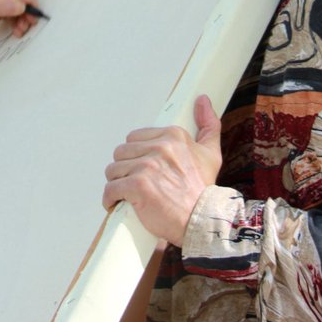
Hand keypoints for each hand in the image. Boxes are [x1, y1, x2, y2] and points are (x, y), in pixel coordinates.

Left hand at [0, 0, 41, 41]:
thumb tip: (20, 5)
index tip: (23, 6)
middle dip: (27, 5)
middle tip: (30, 20)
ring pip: (22, 1)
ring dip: (25, 15)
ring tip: (21, 29)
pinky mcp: (2, 4)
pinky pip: (17, 10)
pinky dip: (19, 20)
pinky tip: (17, 30)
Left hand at [101, 96, 222, 245]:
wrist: (202, 221)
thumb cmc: (203, 191)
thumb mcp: (211, 153)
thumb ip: (208, 125)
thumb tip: (202, 100)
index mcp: (173, 136)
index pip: (135, 138)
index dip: (137, 156)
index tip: (143, 169)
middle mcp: (160, 147)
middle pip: (122, 152)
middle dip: (125, 168)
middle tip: (134, 183)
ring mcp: (148, 166)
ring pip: (114, 169)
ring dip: (117, 183)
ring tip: (127, 194)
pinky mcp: (137, 185)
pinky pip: (111, 188)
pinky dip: (110, 199)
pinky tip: (117, 204)